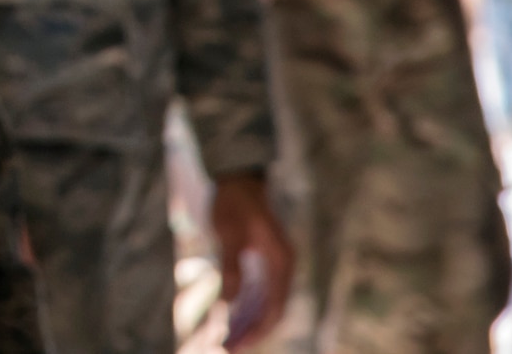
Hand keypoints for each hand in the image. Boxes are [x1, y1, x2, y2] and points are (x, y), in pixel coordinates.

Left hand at [211, 172, 294, 351]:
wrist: (239, 174)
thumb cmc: (234, 201)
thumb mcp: (229, 233)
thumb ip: (231, 268)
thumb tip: (229, 304)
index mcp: (280, 261)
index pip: (274, 307)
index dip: (256, 330)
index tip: (236, 345)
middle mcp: (282, 266)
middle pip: (273, 310)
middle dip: (253, 332)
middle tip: (229, 349)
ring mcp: (275, 263)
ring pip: (266, 303)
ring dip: (250, 323)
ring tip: (229, 340)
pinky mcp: (264, 260)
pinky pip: (260, 292)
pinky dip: (247, 308)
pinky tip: (232, 318)